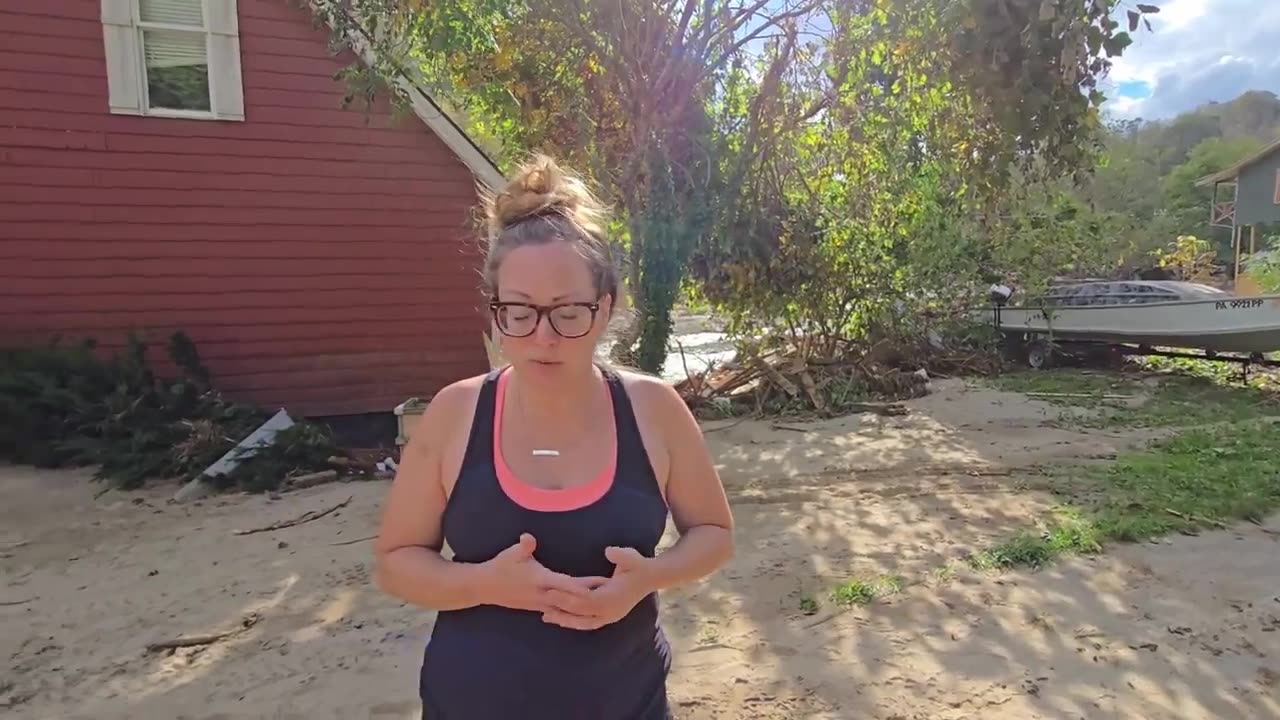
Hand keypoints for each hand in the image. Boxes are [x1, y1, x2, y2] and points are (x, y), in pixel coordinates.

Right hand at [476, 533, 601, 612]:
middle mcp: (542, 595)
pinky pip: (560, 611)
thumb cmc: (500, 567)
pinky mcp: (538, 607)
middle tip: (612, 594)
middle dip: (591, 597)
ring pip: (567, 607)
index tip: (597, 585)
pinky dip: (573, 610)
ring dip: (584, 605)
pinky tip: (586, 610)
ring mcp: (540, 604)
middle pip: (571, 598)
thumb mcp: (511, 554)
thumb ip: (523, 547)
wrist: (484, 587)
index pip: (563, 584)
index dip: (580, 585)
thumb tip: (528, 538)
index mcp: (538, 580)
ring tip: (604, 601)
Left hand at [541, 546, 655, 630]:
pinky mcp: (609, 616)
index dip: (567, 597)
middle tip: (542, 607)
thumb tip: (609, 552)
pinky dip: (574, 622)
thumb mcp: (631, 557)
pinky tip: (561, 620)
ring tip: (546, 617)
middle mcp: (611, 611)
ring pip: (584, 623)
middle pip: (581, 614)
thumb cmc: (638, 565)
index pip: (585, 600)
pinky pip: (588, 623)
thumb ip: (620, 555)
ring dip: (565, 620)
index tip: (551, 591)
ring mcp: (611, 616)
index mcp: (613, 598)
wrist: (652, 577)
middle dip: (561, 611)